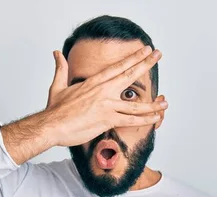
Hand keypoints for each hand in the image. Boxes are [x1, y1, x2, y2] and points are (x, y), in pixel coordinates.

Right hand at [42, 45, 167, 147]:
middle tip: (158, 55)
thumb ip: (60, 68)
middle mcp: (103, 91)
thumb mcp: (57, 85)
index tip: (144, 51)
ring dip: (152, 103)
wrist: (51, 126)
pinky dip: (144, 120)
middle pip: (128, 75)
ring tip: (165, 101)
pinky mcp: (107, 120)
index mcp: (93, 82)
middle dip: (145, 64)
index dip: (132, 58)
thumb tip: (56, 53)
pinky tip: (156, 118)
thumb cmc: (54, 110)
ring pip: (135, 104)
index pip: (117, 66)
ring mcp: (106, 106)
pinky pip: (130, 120)